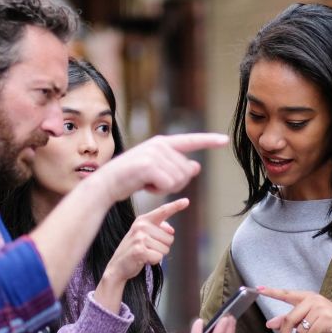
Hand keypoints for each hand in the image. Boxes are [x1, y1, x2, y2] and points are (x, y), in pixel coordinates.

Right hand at [96, 133, 227, 203]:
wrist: (106, 184)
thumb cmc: (130, 179)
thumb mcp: (155, 171)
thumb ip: (175, 167)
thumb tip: (196, 167)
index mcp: (162, 143)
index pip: (191, 141)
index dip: (209, 141)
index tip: (225, 140)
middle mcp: (160, 145)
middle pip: (187, 171)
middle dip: (175, 183)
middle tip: (153, 183)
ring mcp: (154, 154)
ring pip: (179, 179)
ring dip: (165, 188)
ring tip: (147, 183)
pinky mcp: (149, 166)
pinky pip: (169, 185)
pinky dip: (158, 191)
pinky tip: (144, 187)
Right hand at [104, 199, 188, 283]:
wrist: (117, 266)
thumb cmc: (134, 249)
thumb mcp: (144, 235)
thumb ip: (159, 229)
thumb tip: (171, 230)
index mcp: (143, 220)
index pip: (163, 211)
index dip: (176, 206)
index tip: (186, 201)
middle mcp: (141, 226)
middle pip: (170, 237)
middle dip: (162, 246)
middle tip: (147, 248)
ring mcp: (140, 238)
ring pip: (165, 249)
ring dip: (157, 254)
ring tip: (145, 253)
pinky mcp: (140, 251)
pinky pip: (159, 257)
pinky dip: (153, 262)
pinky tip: (143, 260)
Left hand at [258, 286, 331, 332]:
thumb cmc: (323, 320)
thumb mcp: (305, 318)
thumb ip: (288, 320)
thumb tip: (269, 324)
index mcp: (304, 297)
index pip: (285, 294)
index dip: (271, 292)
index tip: (258, 289)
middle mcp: (311, 301)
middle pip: (289, 319)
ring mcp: (319, 309)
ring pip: (300, 331)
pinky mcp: (326, 319)